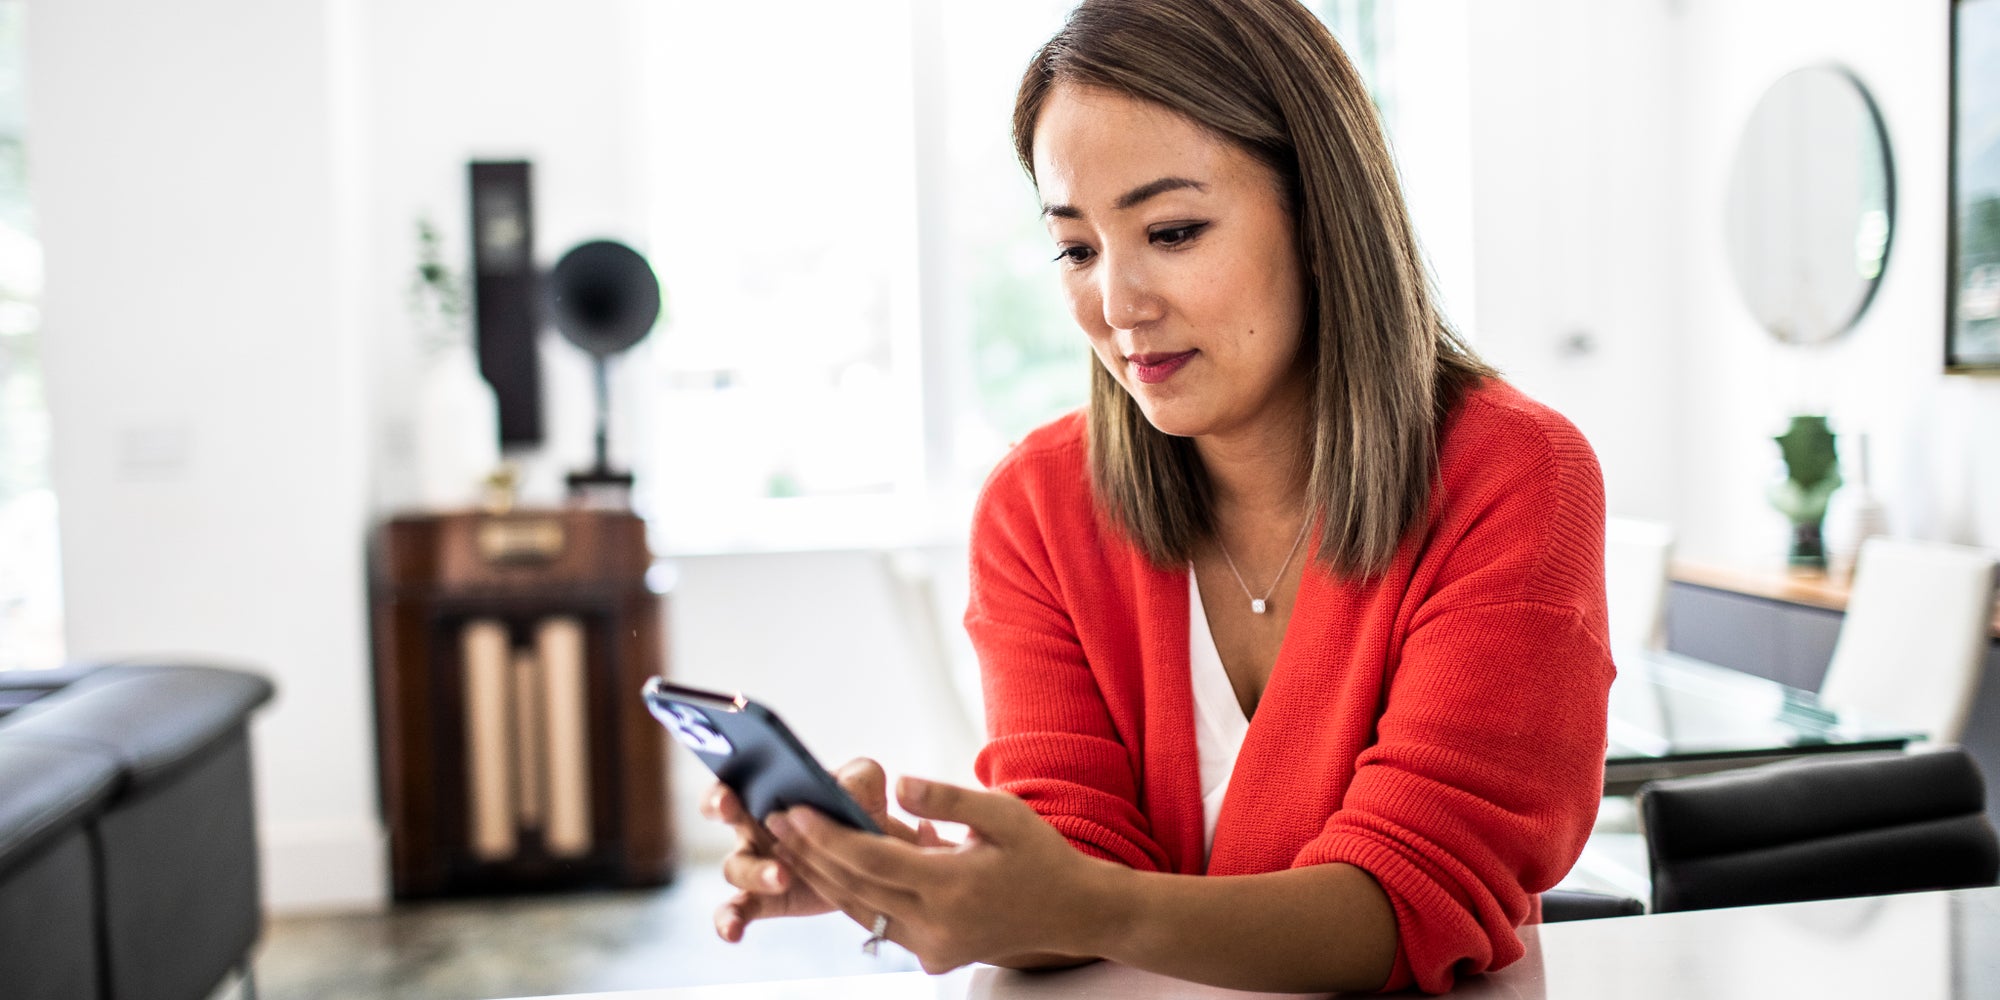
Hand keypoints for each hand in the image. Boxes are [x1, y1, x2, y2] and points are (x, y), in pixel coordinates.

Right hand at [702, 758, 947, 941]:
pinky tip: (733, 933)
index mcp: (769, 788)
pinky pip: (736, 910)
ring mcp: (755, 864)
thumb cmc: (861, 809)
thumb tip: (846, 790)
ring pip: (736, 866)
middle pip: (721, 811)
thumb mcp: (866, 785)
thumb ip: (859, 778)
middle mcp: (753, 823)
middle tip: (730, 808)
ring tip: (784, 877)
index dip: (724, 781)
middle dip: (718, 806)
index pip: (734, 776)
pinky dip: (729, 921)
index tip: (729, 793)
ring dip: (756, 871)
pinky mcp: (765, 899)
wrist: (877, 857)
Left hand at [767, 776, 1105, 973]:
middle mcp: (936, 924)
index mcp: (951, 886)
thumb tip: (896, 782)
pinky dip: (851, 897)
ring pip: (859, 911)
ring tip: (789, 842)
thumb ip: (947, 798)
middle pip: (854, 887)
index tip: (792, 808)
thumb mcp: (1002, 814)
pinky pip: (879, 926)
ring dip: (821, 877)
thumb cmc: (1039, 855)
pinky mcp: (933, 957)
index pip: (869, 860)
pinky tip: (830, 871)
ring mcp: (933, 947)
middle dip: (809, 852)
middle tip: (773, 819)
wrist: (1073, 912)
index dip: (825, 835)